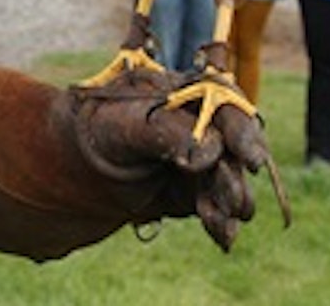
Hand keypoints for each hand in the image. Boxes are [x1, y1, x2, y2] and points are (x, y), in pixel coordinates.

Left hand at [71, 69, 275, 249]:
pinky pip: (217, 207)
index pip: (227, 106)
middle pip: (236, 147)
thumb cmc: (101, 129)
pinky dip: (221, 221)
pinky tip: (222, 236)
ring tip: (222, 220)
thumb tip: (212, 150)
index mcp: (189, 92)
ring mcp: (205, 159)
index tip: (251, 159)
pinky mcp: (197, 191)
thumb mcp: (125, 124)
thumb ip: (167, 131)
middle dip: (237, 176)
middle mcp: (205, 125)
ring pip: (230, 181)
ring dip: (232, 202)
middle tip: (235, 201)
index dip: (244, 131)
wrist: (79, 164)